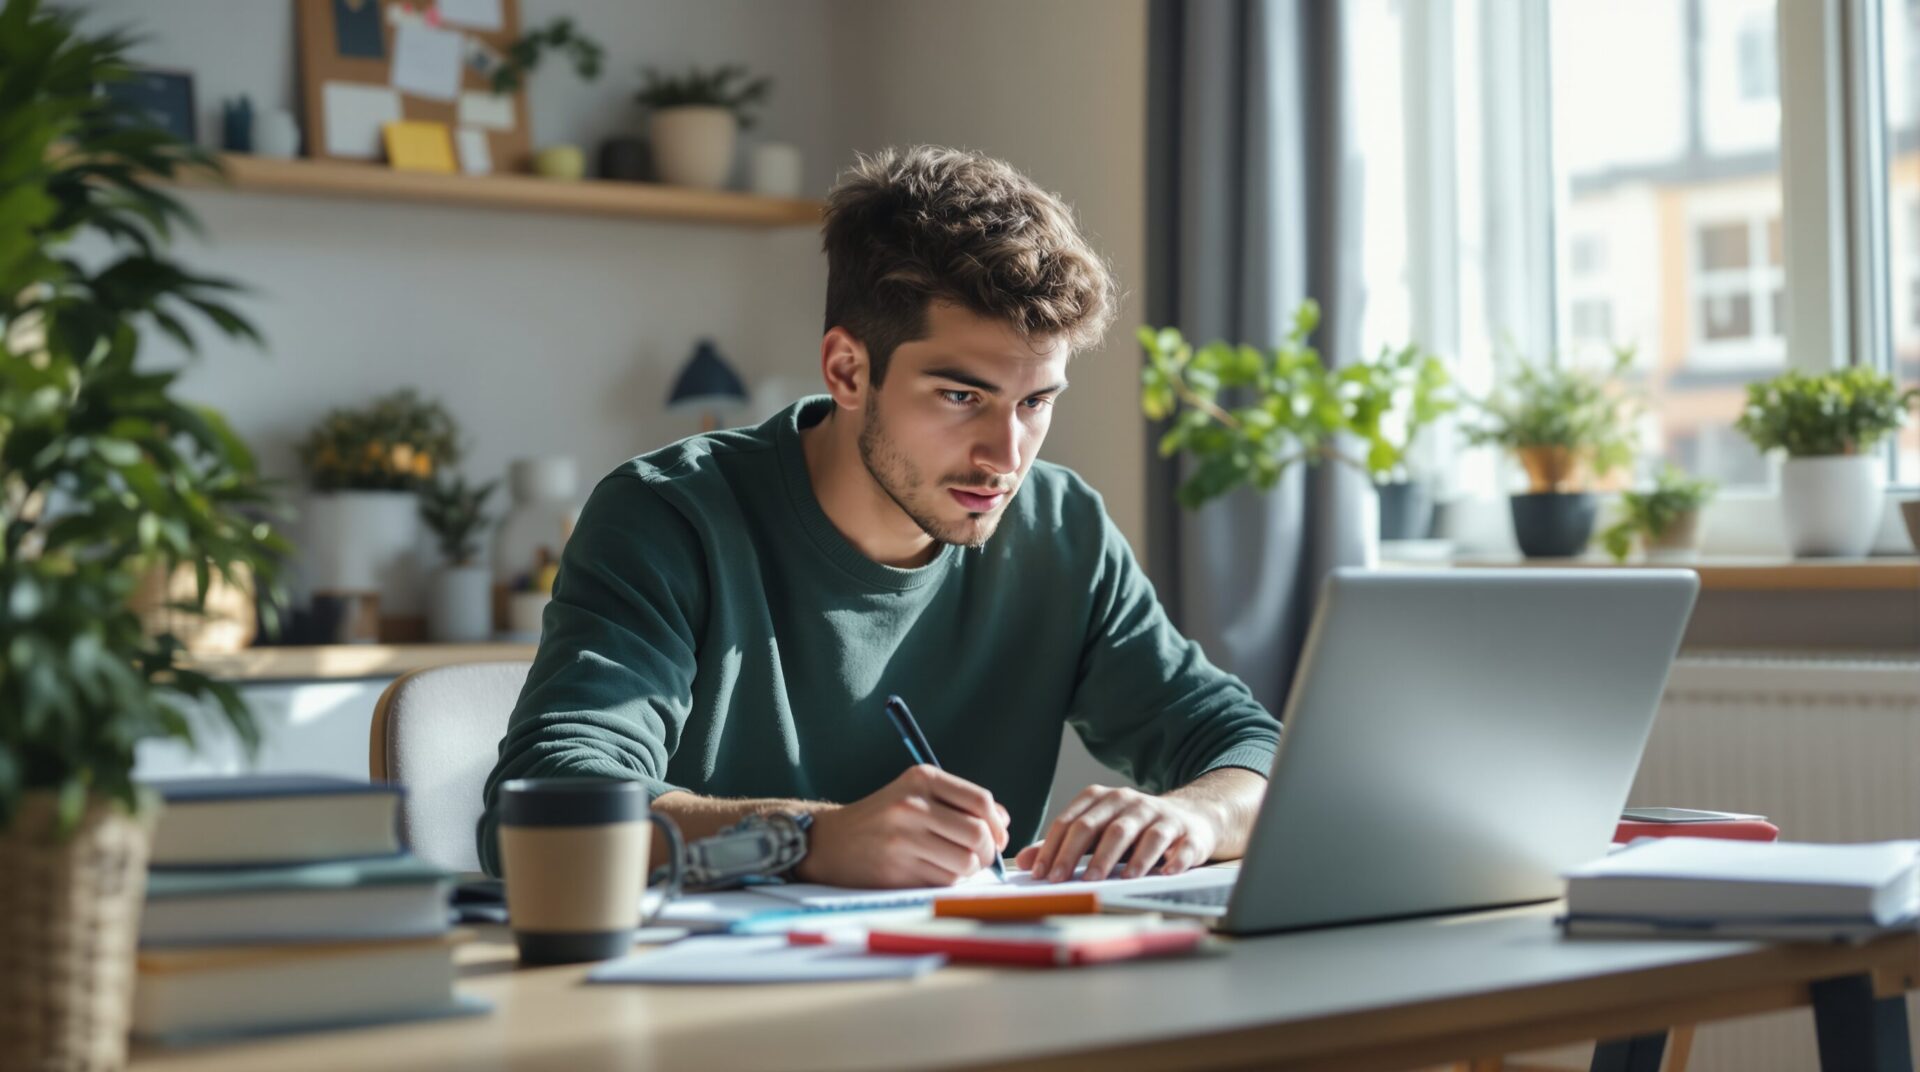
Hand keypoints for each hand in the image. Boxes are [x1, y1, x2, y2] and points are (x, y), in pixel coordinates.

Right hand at [795, 766, 1009, 887]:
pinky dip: (948, 881)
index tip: (998, 835)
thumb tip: (1004, 822)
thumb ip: (960, 802)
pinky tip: (935, 872)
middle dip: (988, 851)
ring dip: (970, 870)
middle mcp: (912, 806)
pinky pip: (944, 881)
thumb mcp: (916, 795)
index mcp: (921, 779)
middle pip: (978, 834)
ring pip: (965, 862)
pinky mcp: (898, 870)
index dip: (998, 824)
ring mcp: (904, 839)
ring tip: (957, 865)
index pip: (981, 801)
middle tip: (982, 856)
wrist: (830, 841)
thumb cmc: (882, 818)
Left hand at [1015, 784, 1218, 882]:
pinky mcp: (1184, 830)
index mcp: (1102, 800)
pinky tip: (1163, 874)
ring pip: (1132, 832)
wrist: (1191, 818)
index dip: (1053, 847)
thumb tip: (1024, 861)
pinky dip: (1170, 859)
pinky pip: (1176, 844)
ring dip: (1115, 858)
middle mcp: (1128, 802)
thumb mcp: (1098, 832)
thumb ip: (1063, 846)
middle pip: (1098, 826)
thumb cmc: (1135, 830)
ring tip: (1102, 881)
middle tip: (1062, 879)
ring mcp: (1158, 814)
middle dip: (1077, 854)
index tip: (1040, 874)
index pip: (1071, 821)